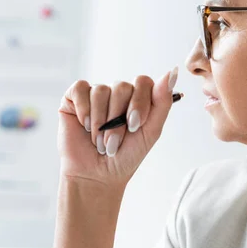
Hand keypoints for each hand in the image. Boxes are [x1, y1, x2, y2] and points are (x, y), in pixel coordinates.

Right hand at [57, 66, 178, 193]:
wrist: (97, 175)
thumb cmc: (126, 155)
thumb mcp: (151, 131)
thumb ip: (162, 102)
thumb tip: (172, 72)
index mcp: (138, 98)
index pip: (143, 82)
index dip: (139, 102)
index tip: (135, 125)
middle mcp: (117, 93)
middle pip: (122, 87)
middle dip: (118, 119)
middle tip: (114, 142)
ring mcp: (95, 94)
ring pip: (101, 91)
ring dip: (101, 121)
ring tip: (99, 141)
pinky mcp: (74, 98)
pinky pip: (81, 88)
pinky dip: (84, 110)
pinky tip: (86, 126)